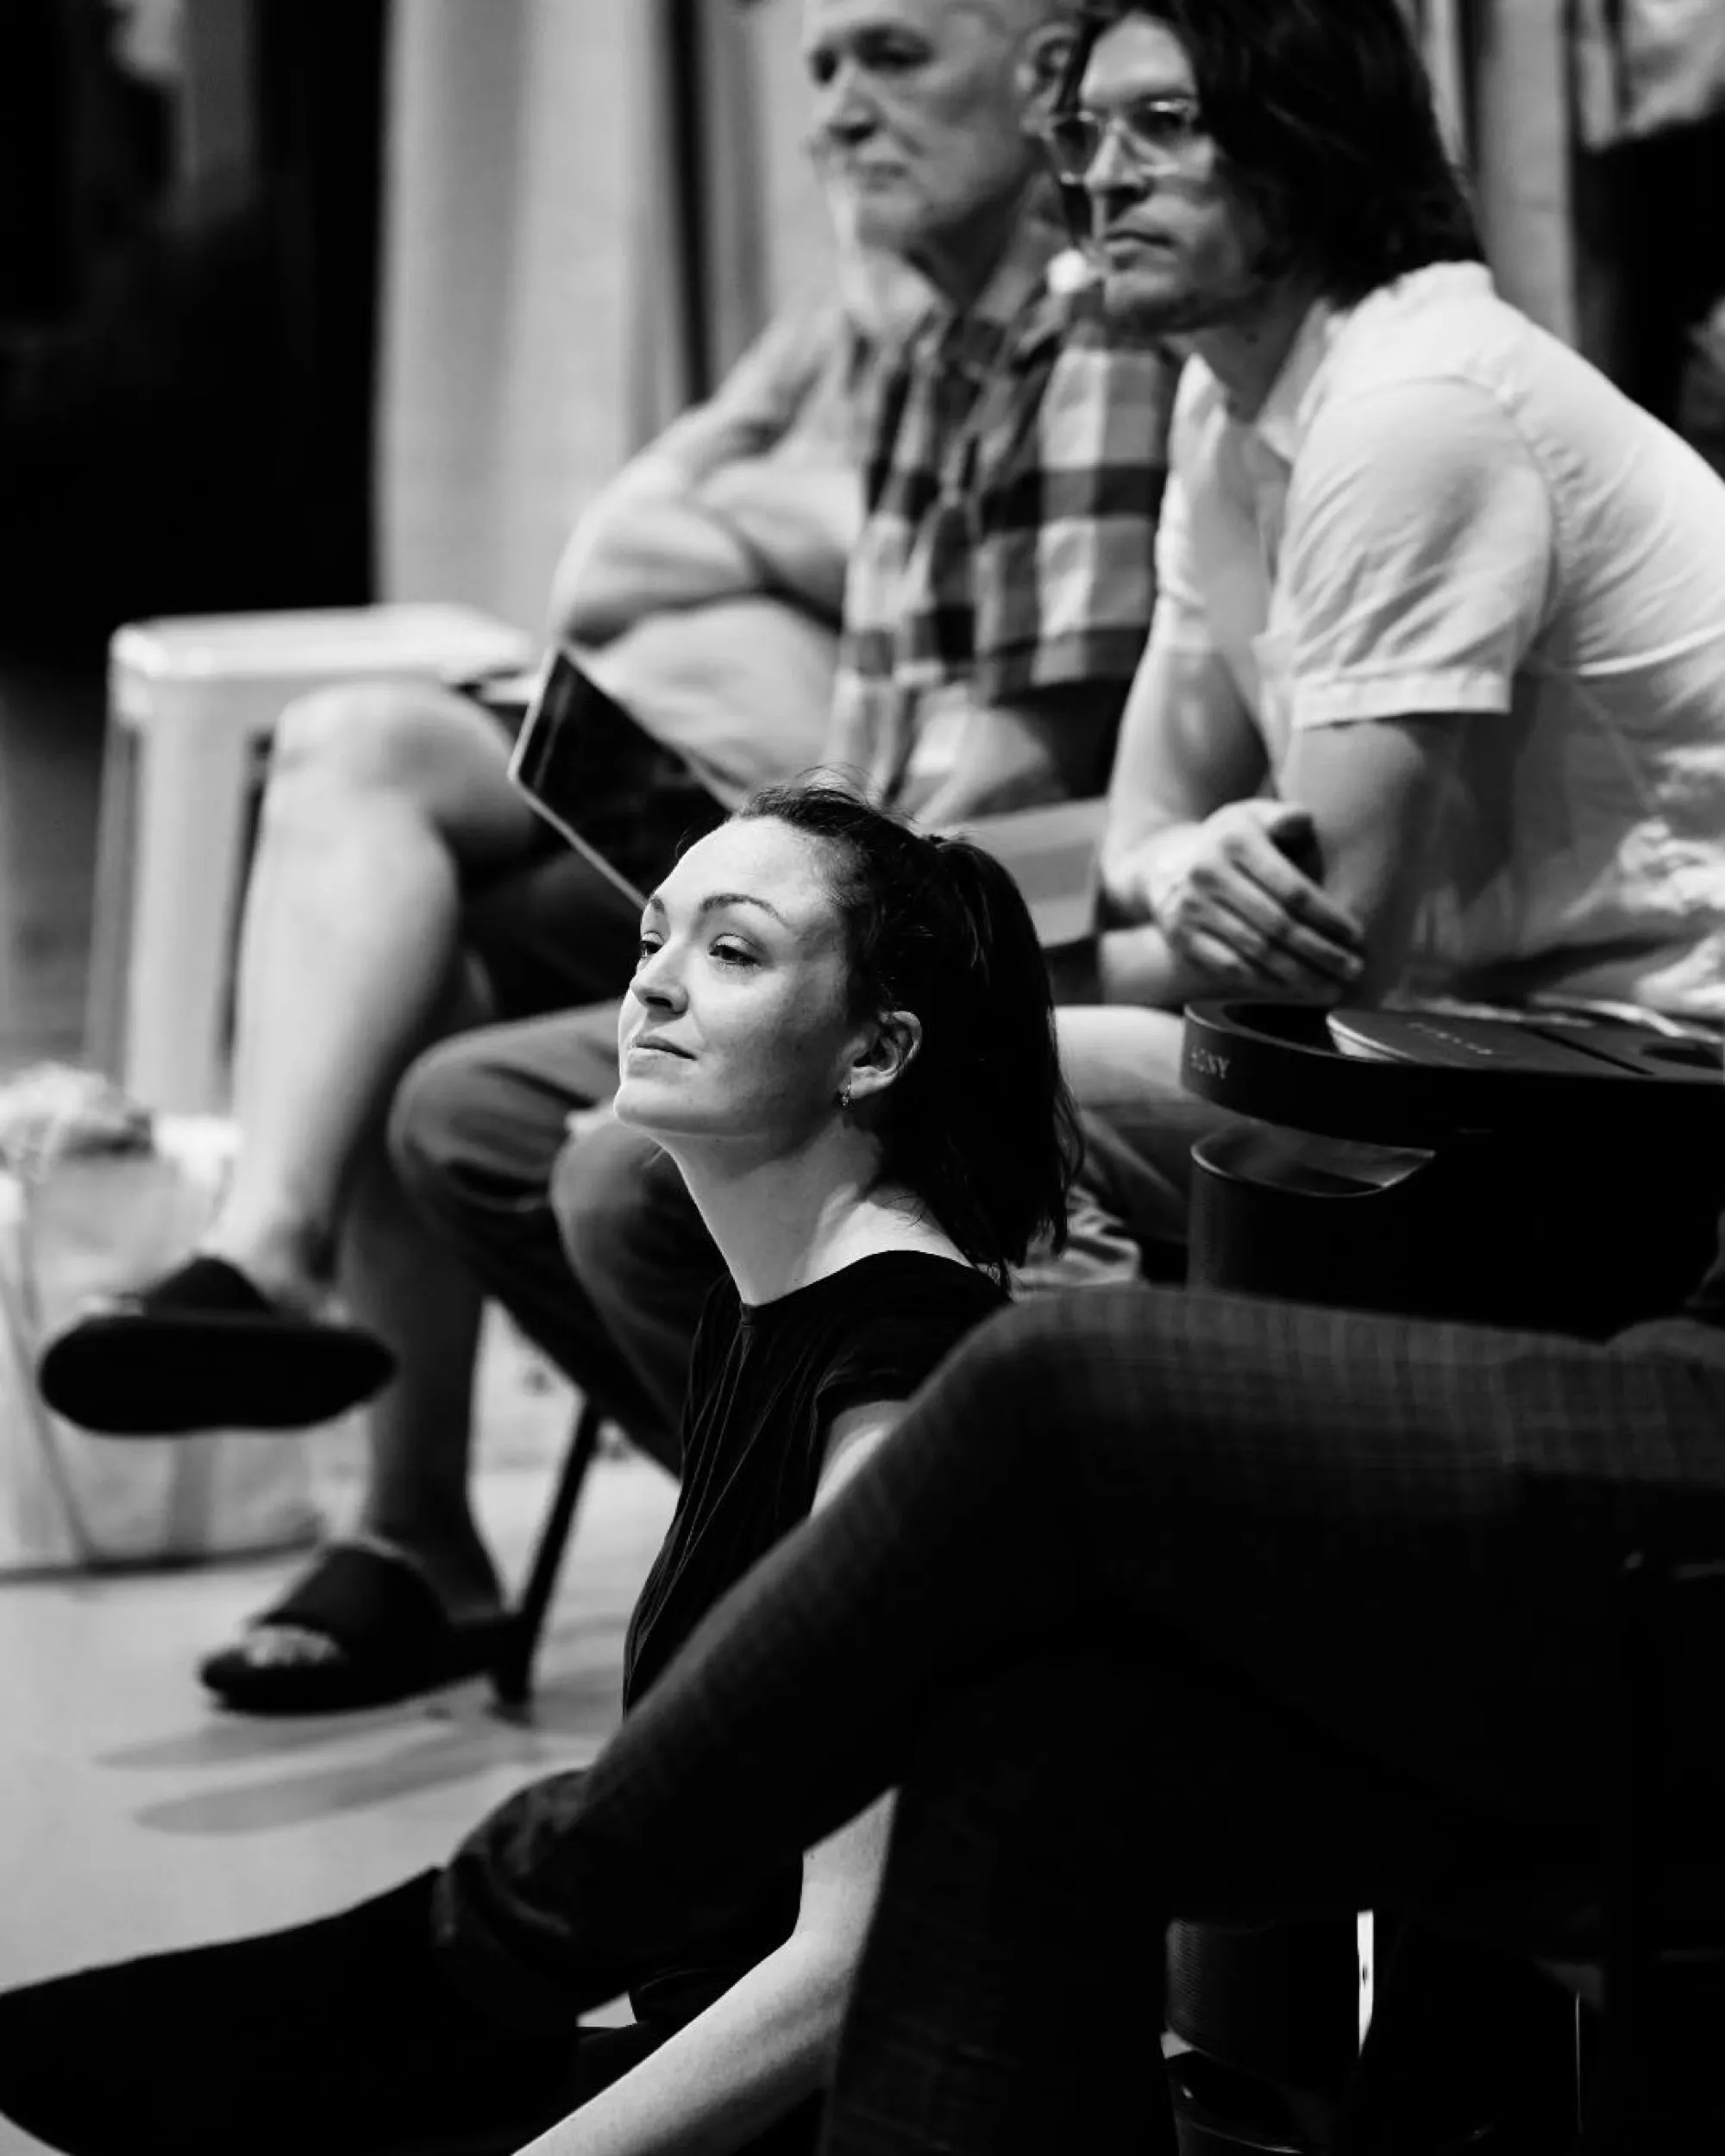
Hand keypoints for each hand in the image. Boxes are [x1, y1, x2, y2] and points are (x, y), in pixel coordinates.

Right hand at [1139, 799, 1366, 994]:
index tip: (1357, 937)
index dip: (1328, 917)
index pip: (1292, 888)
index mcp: (1235, 841)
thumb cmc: (1228, 841)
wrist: (1162, 864)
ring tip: (1333, 990)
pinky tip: (1294, 990)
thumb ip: (1283, 816)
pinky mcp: (1181, 937)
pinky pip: (1230, 967)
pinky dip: (1266, 982)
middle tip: (1355, 970)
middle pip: (1277, 925)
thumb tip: (1302, 820)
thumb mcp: (1252, 816)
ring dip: (1300, 976)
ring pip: (1256, 952)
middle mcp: (1209, 874)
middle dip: (1321, 952)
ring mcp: (1192, 909)